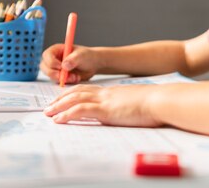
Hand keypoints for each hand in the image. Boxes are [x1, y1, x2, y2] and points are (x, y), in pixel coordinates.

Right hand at [39, 44, 99, 83]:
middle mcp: (54, 59)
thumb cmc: (87, 56)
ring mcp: (56, 69)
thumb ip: (73, 59)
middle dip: (54, 73)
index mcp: (56, 50)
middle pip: (45, 67)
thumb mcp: (82, 55)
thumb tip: (64, 65)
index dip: (51, 62)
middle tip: (64, 77)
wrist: (93, 65)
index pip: (47, 55)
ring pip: (51, 76)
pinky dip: (66, 82)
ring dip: (62, 79)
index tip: (61, 67)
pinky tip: (75, 78)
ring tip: (75, 76)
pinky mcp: (59, 77)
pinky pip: (58, 82)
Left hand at [43, 84, 162, 127]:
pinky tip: (59, 119)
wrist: (160, 99)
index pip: (88, 90)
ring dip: (58, 106)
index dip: (73, 94)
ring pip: (74, 99)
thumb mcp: (138, 102)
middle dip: (61, 98)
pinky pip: (80, 110)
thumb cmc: (155, 103)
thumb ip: (128, 105)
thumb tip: (128, 112)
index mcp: (113, 92)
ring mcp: (105, 101)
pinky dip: (67, 114)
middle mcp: (106, 93)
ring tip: (48, 113)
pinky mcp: (106, 110)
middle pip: (77, 92)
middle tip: (49, 106)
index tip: (63, 99)